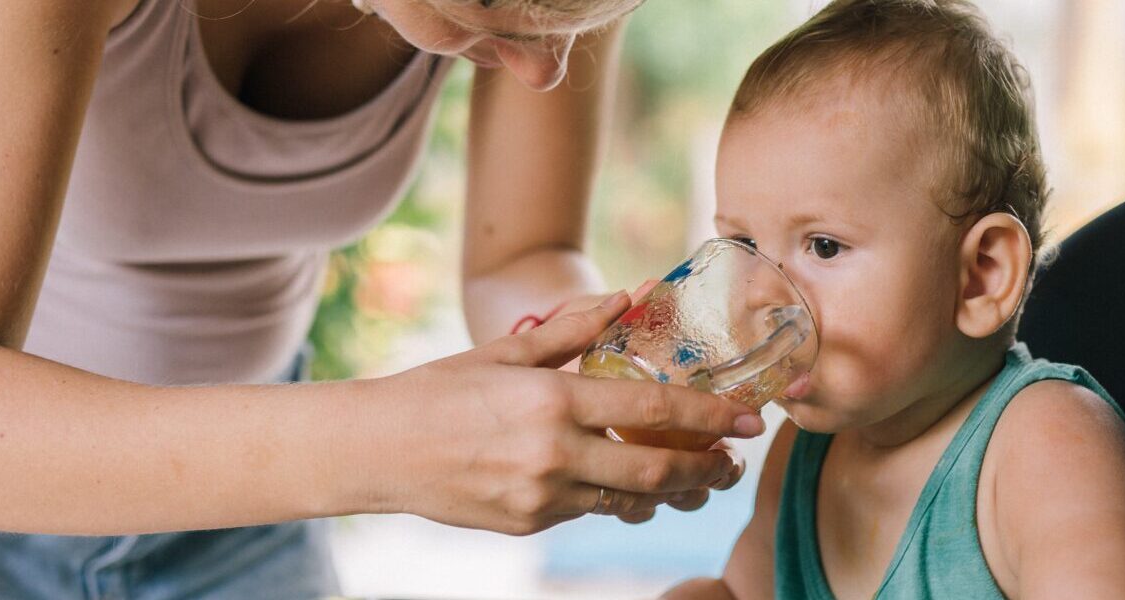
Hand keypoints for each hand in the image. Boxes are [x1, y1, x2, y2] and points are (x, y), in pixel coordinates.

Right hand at [379, 291, 766, 534]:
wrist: (377, 450)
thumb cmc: (440, 391)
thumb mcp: (509, 352)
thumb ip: (576, 328)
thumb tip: (631, 294)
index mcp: (552, 399)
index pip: (653, 407)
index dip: (709, 416)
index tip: (747, 420)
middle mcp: (553, 452)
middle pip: (655, 468)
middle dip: (704, 468)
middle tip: (733, 463)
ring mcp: (541, 495)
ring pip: (627, 498)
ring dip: (667, 491)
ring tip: (694, 479)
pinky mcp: (528, 523)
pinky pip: (588, 510)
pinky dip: (613, 496)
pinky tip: (625, 483)